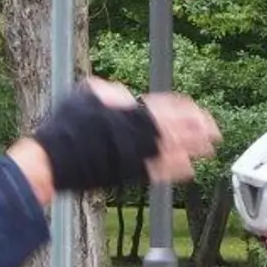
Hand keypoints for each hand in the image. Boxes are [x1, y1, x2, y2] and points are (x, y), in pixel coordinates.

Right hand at [13, 77, 221, 200]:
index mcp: (128, 111)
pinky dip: (176, 170)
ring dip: (193, 149)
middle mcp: (137, 132)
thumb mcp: (84, 96)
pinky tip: (189, 170)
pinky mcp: (130, 174)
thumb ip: (107, 92)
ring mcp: (135, 154)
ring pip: (173, 150)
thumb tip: (123, 94)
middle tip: (214, 130)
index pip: (165, 107)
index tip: (198, 111)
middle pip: (176, 129)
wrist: (53, 160)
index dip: (185, 109)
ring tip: (210, 149)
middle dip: (197, 130)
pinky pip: (160, 171)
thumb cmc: (65, 127)